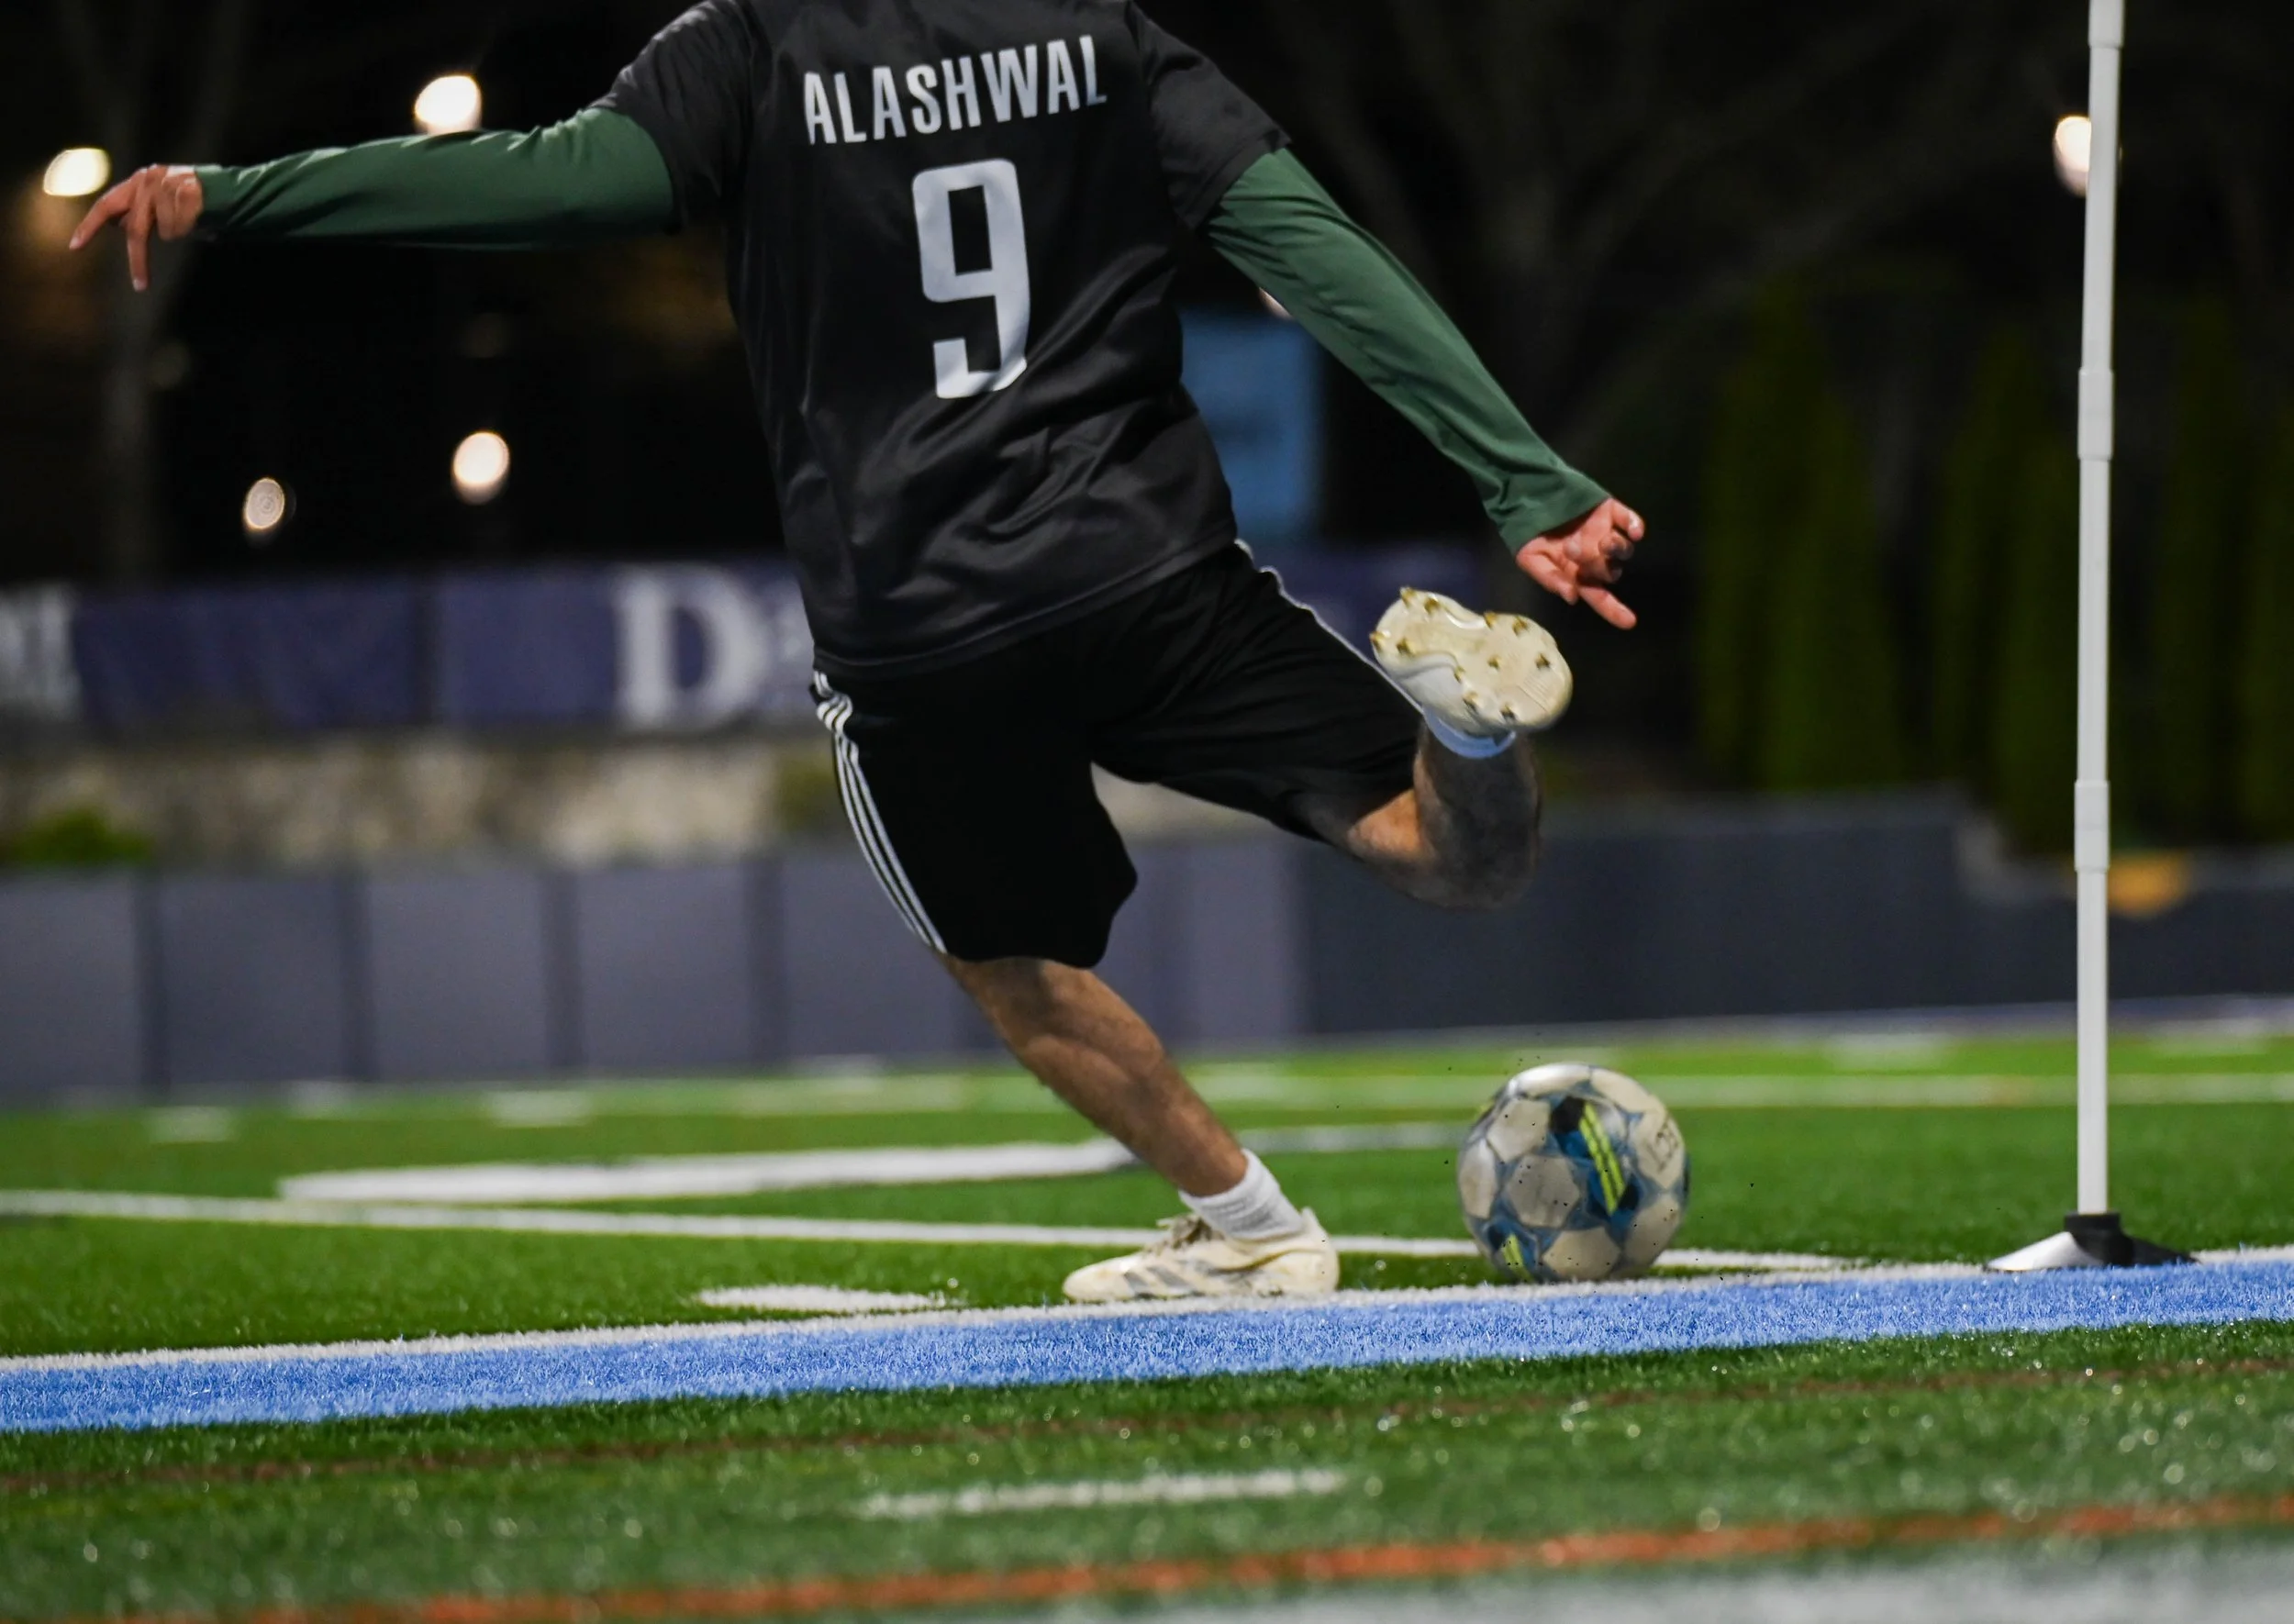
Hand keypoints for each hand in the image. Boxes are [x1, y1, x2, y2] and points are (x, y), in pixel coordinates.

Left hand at [70, 165, 204, 291]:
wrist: (228, 188)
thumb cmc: (194, 200)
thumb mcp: (161, 202)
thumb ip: (142, 211)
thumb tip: (123, 226)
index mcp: (138, 181)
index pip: (106, 205)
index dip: (91, 227)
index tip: (75, 247)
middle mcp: (147, 181)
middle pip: (136, 230)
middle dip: (139, 259)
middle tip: (141, 285)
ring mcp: (166, 187)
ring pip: (166, 232)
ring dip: (180, 232)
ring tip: (193, 221)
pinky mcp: (185, 194)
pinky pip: (182, 229)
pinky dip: (192, 229)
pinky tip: (201, 219)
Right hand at [1515, 497, 1644, 630]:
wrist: (1527, 496)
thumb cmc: (1529, 533)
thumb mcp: (1530, 559)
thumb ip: (1549, 578)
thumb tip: (1572, 597)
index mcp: (1578, 573)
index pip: (1598, 596)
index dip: (1614, 609)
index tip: (1629, 622)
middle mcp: (1596, 556)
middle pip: (1609, 572)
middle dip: (1594, 564)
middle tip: (1569, 548)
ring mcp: (1605, 533)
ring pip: (1623, 549)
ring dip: (1616, 549)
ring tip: (1603, 541)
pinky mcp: (1610, 511)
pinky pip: (1630, 519)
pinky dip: (1634, 526)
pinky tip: (1633, 531)